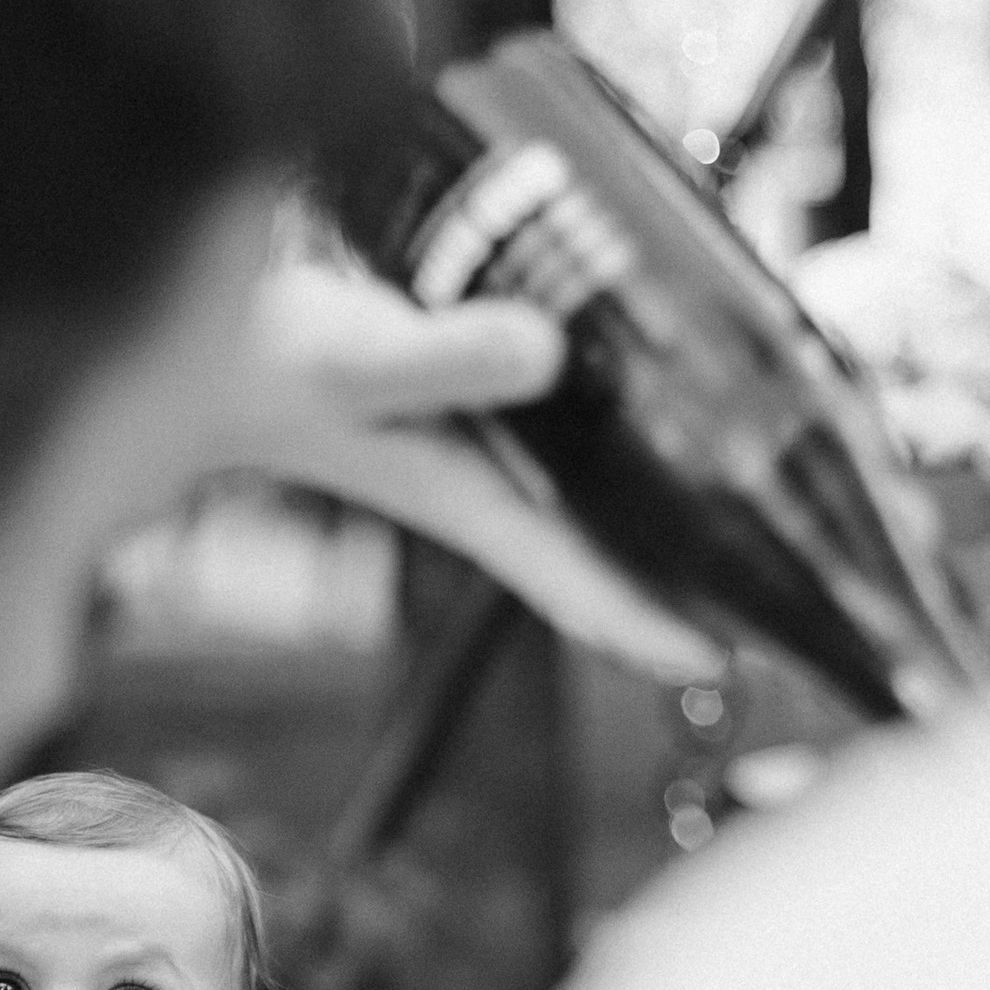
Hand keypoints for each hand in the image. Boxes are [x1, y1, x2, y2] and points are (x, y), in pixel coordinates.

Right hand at [238, 253, 719, 684]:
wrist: (199, 331)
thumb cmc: (260, 361)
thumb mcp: (352, 358)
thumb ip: (442, 361)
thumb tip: (544, 355)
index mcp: (471, 500)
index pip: (583, 588)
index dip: (659, 631)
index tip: (742, 658)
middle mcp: (489, 481)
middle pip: (611, 554)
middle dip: (692, 579)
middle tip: (790, 588)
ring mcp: (483, 439)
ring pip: (601, 494)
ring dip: (672, 505)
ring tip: (764, 494)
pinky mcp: (476, 385)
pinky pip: (576, 425)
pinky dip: (630, 424)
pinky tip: (670, 385)